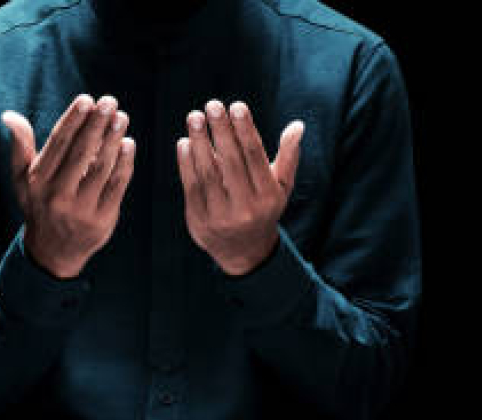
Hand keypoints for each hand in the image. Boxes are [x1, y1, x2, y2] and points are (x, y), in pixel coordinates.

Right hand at [1, 94, 135, 278]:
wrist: (53, 252)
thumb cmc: (39, 205)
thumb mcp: (22, 179)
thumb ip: (19, 146)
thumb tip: (10, 116)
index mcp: (37, 182)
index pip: (57, 144)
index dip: (73, 120)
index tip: (86, 100)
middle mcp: (57, 196)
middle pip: (80, 153)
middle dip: (96, 124)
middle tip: (109, 101)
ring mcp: (81, 210)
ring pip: (101, 168)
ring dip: (113, 139)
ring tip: (121, 117)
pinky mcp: (102, 220)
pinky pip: (116, 186)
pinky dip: (124, 163)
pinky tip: (128, 144)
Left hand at [176, 99, 303, 275]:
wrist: (243, 252)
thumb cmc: (264, 209)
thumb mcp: (281, 186)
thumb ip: (288, 156)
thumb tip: (297, 126)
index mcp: (268, 195)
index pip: (254, 156)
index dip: (244, 130)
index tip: (236, 106)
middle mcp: (246, 206)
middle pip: (230, 162)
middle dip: (220, 131)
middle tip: (212, 105)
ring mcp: (221, 215)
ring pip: (208, 173)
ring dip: (199, 143)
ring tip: (194, 117)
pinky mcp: (199, 220)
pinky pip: (191, 187)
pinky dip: (185, 164)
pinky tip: (184, 143)